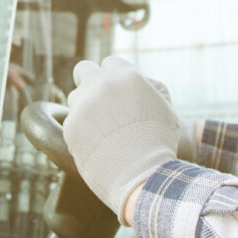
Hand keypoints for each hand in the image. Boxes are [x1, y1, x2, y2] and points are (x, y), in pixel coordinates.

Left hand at [64, 55, 188, 220]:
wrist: (142, 175)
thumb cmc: (159, 143)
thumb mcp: (166, 108)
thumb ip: (149, 87)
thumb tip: (133, 80)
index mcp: (127, 76)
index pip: (110, 62)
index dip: (114, 77)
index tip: (116, 92)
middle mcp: (102, 84)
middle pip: (83, 69)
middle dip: (88, 81)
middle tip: (96, 99)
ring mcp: (83, 104)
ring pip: (74, 97)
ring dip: (84, 108)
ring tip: (101, 130)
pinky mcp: (71, 126)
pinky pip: (71, 122)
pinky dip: (79, 131)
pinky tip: (95, 144)